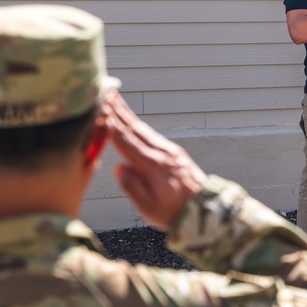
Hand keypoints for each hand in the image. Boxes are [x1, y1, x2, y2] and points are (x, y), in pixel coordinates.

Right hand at [105, 91, 207, 229]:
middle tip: (106, 94)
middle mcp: (162, 153)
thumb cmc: (173, 212)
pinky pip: (153, 135)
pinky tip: (133, 121)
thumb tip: (118, 168)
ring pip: (144, 129)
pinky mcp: (175, 153)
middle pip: (135, 129)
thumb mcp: (148, 208)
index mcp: (152, 166)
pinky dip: (140, 125)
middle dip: (119, 111)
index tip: (101, 110)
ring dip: (129, 114)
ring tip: (116, 100)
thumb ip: (132, 187)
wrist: (204, 210)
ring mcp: (170, 151)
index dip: (112, 125)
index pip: (127, 142)